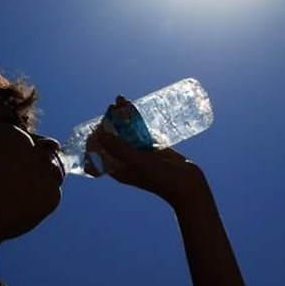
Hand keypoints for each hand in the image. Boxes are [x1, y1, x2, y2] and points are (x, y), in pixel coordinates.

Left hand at [85, 96, 208, 206]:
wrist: (188, 185)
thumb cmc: (161, 178)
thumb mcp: (137, 162)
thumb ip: (119, 148)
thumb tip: (99, 133)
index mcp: (118, 169)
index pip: (99, 152)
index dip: (96, 137)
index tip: (98, 123)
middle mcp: (126, 161)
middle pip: (113, 138)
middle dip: (110, 122)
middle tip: (111, 107)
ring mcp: (140, 153)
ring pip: (127, 131)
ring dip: (123, 117)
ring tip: (121, 100)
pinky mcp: (153, 147)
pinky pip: (141, 130)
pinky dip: (137, 119)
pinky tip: (135, 107)